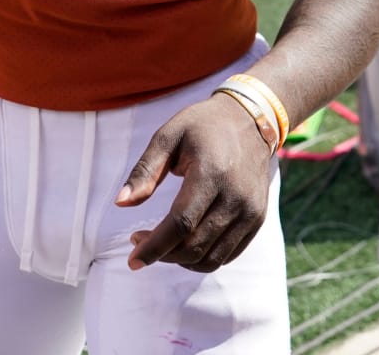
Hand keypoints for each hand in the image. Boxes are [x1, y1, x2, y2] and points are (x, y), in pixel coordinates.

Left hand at [117, 93, 272, 273]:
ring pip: (210, 258)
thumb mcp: (169, 135)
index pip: (181, 224)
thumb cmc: (204, 126)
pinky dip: (203, 259)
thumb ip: (145, 170)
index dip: (154, 247)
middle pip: (194, 246)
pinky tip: (187, 242)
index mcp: (212, 172)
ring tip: (164, 243)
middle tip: (141, 241)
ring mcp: (251, 209)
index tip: (133, 257)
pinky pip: (228, 255)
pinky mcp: (258, 217)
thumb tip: (120, 203)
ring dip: (181, 260)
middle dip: (162, 254)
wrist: (251, 119)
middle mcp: (236, 195)